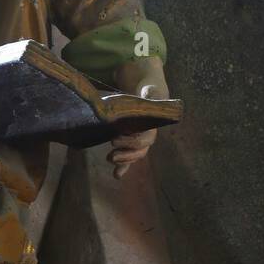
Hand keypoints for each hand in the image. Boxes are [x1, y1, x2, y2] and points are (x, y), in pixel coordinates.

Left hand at [108, 55, 168, 179]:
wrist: (147, 90)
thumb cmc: (148, 89)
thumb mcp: (150, 89)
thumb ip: (150, 94)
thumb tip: (148, 95)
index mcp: (152, 125)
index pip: (146, 138)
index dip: (132, 142)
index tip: (116, 139)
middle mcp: (147, 135)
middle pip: (140, 150)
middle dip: (126, 154)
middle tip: (111, 155)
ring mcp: (139, 139)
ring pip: (135, 155)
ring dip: (124, 161)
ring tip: (110, 160)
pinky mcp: (131, 141)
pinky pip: (129, 157)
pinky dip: (124, 168)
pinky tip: (117, 175)